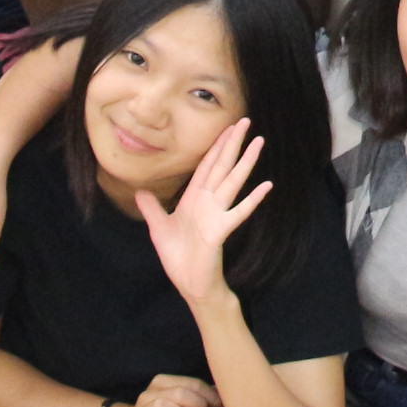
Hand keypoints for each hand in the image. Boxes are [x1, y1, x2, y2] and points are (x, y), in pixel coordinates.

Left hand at [134, 117, 270, 310]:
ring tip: (258, 142)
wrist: (190, 284)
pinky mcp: (220, 231)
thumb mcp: (159, 228)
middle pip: (222, 167)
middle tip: (245, 121)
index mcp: (194, 199)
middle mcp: (207, 202)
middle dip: (232, 144)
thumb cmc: (179, 258)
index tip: (227, 128)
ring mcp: (216, 215)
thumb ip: (152, 208)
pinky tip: (266, 186)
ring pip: (232, 182)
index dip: (216, 146)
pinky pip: (238, 212)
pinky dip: (252, 199)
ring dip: (245, 162)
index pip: (206, 166)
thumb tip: (140, 191)